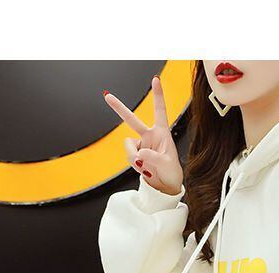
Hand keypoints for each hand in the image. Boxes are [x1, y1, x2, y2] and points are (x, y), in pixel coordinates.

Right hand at [103, 76, 183, 195]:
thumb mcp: (166, 165)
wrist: (165, 187)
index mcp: (162, 133)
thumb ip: (153, 157)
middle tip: (106, 96)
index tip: (155, 79)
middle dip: (119, 108)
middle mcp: (150, 136)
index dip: (158, 95)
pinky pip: (128, 157)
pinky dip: (134, 164)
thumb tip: (139, 153)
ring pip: (128, 146)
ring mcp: (140, 146)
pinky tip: (144, 169)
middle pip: (132, 120)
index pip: (159, 110)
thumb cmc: (171, 174)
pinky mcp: (134, 155)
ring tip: (147, 168)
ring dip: (134, 157)